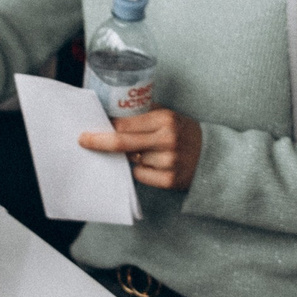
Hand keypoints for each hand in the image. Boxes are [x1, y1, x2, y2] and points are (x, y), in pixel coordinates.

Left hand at [80, 108, 203, 189]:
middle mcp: (167, 139)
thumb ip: (144, 116)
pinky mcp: (169, 180)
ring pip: (131, 161)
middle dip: (99, 141)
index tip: (93, 125)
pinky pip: (141, 175)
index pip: (126, 123)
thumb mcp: (169, 117)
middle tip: (83, 140)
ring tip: (148, 153)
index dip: (108, 125)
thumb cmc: (184, 133)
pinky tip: (154, 165)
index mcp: (165, 119)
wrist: (214, 157)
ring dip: (131, 157)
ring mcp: (168, 161)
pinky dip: (141, 171)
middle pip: (122, 142)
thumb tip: (111, 117)